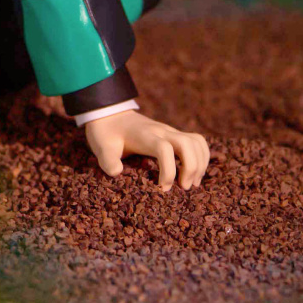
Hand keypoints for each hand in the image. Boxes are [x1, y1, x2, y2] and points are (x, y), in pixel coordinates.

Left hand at [84, 110, 208, 190]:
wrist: (109, 113)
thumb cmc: (106, 133)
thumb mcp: (101, 146)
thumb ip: (107, 159)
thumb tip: (117, 172)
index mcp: (144, 135)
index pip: (164, 149)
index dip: (168, 171)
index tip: (162, 189)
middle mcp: (160, 131)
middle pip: (187, 143)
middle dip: (191, 167)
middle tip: (183, 188)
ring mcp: (169, 131)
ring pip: (196, 141)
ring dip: (199, 163)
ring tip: (190, 183)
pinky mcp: (173, 134)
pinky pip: (197, 141)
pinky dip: (202, 157)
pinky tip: (194, 174)